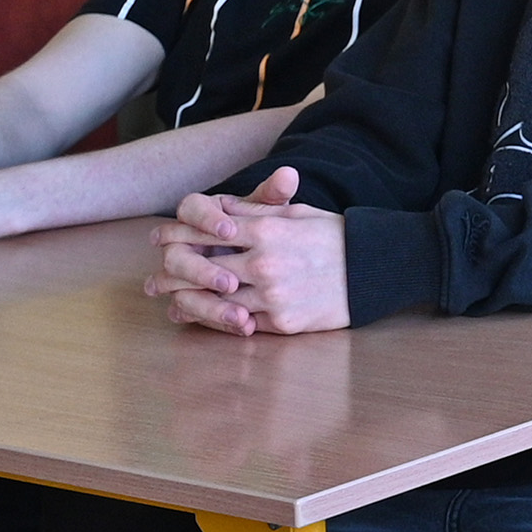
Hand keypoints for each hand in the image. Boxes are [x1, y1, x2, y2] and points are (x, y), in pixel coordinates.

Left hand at [150, 167, 349, 336]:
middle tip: (155, 278)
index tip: (160, 237)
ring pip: (217, 301)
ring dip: (192, 302)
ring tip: (173, 302)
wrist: (375, 271)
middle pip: (203, 269)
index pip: (208, 231)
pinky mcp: (283, 321)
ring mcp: (273, 295)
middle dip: (175, 272)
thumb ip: (257, 213)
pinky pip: (242, 322)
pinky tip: (207, 319)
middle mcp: (264, 264)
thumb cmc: (336, 238)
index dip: (179, 233)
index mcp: (267, 232)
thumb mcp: (298, 213)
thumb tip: (222, 208)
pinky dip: (222, 320)